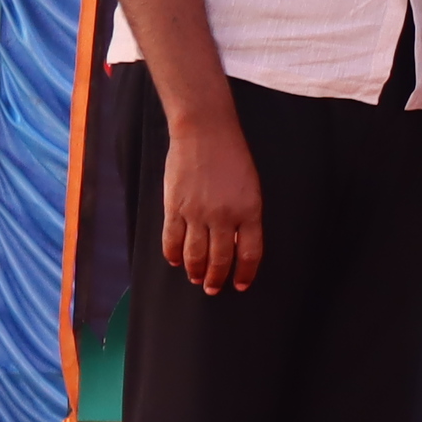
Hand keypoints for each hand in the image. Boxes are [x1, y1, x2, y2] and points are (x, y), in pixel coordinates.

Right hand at [159, 117, 266, 294]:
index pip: (250, 254)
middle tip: (213, 288)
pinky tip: (175, 261)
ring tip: (196, 278)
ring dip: (195, 271)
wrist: (205, 133)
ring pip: (195, 254)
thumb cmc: (232, 158)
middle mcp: (224, 216)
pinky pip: (171, 239)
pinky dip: (172, 254)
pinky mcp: (174, 207)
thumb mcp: (250, 188)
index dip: (245, 274)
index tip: (241, 285)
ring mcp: (197, 213)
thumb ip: (246, 217)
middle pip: (221, 259)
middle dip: (217, 278)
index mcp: (249, 211)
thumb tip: (237, 245)